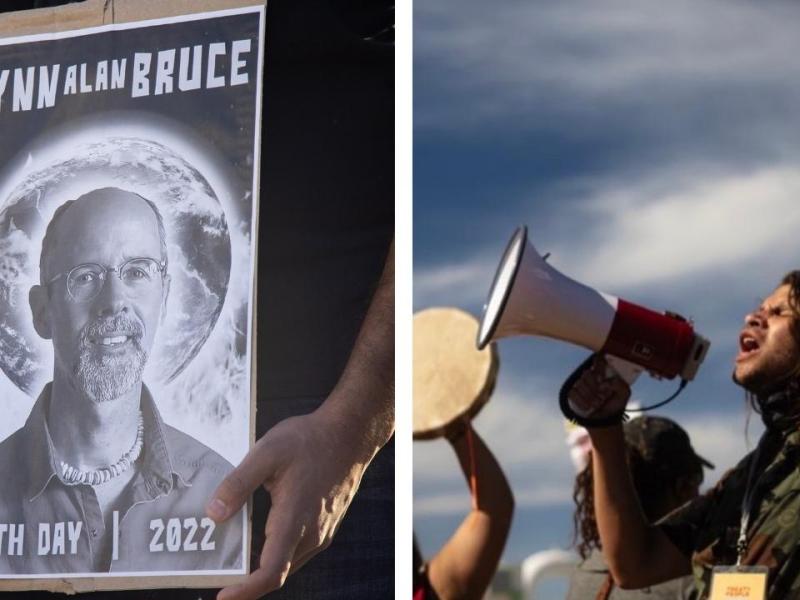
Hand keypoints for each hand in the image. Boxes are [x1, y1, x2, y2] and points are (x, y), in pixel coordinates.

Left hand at [207, 407, 371, 599]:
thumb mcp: (267, 452)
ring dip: (261, 561)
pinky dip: (276, 549)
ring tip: (233, 549)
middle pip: (276, 570)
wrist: (350, 434)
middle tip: (216, 566)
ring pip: (287, 560)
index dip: (245, 590)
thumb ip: (238, 483)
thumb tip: (214, 514)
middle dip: (245, 576)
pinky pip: (297, 549)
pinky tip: (259, 532)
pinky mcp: (326, 526)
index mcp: (295, 518)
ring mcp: (322, 532)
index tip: (222, 596)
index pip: (272, 571)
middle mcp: (312, 533)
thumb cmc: (310, 440)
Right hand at [568, 355, 630, 419]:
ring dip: (589, 397)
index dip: (598, 366)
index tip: (601, 379)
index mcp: (603, 372)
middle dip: (594, 388)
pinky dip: (581, 401)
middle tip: (602, 397)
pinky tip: (587, 407)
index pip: (598, 359)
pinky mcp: (572, 393)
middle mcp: (591, 376)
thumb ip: (619, 384)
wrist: (605, 420)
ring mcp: (580, 384)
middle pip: (587, 373)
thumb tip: (603, 382)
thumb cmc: (615, 403)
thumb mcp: (624, 393)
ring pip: (580, 383)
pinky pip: (573, 393)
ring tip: (597, 404)